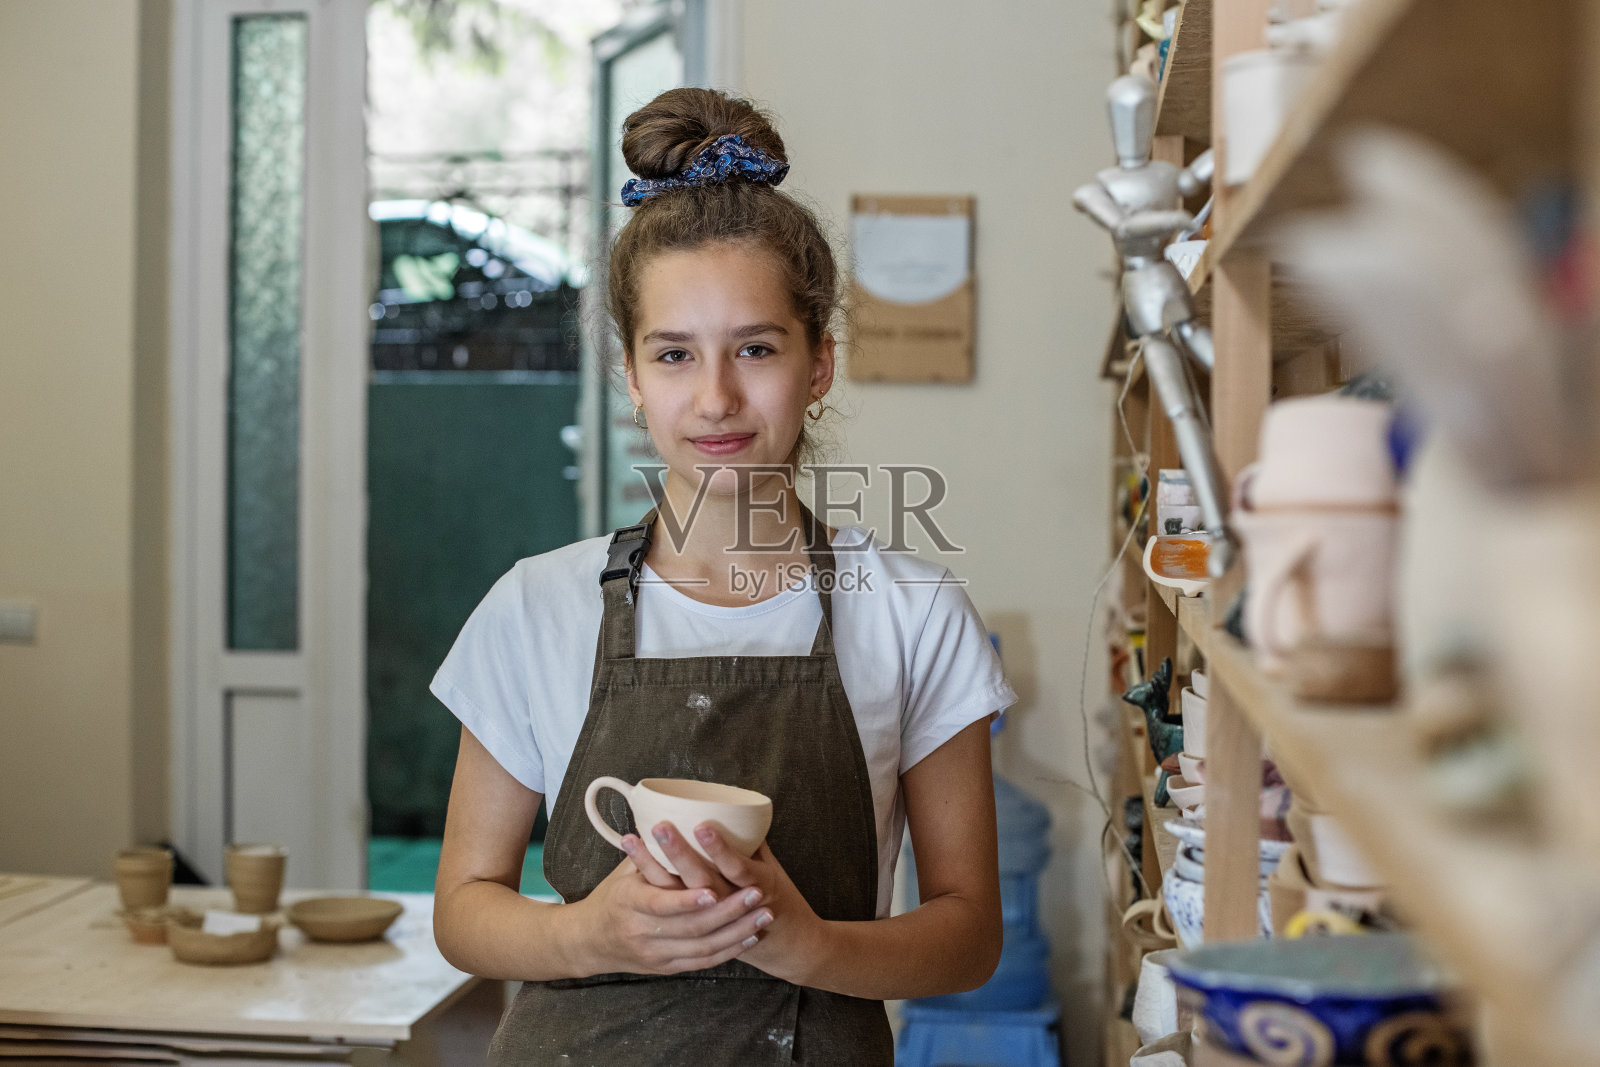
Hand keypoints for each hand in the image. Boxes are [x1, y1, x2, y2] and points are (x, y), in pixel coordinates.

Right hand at [572, 834, 769, 975]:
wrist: (590, 941)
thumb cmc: (612, 896)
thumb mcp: (624, 872)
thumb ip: (650, 854)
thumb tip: (673, 816)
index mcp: (628, 903)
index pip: (662, 904)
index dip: (689, 900)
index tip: (715, 888)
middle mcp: (642, 932)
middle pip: (692, 927)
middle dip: (729, 911)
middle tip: (758, 892)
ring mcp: (656, 954)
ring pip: (703, 947)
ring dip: (737, 931)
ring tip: (764, 913)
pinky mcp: (668, 968)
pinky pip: (703, 962)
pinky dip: (729, 950)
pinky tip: (750, 936)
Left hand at [648, 821, 825, 984]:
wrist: (790, 947)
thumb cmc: (781, 897)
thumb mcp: (775, 869)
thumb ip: (753, 844)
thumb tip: (735, 810)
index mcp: (761, 884)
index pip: (738, 868)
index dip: (720, 850)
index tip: (701, 826)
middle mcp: (736, 905)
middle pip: (703, 883)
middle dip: (679, 854)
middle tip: (660, 827)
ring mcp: (713, 925)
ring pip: (678, 901)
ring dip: (653, 869)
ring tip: (633, 842)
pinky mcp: (693, 936)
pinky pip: (668, 915)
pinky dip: (650, 888)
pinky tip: (633, 865)